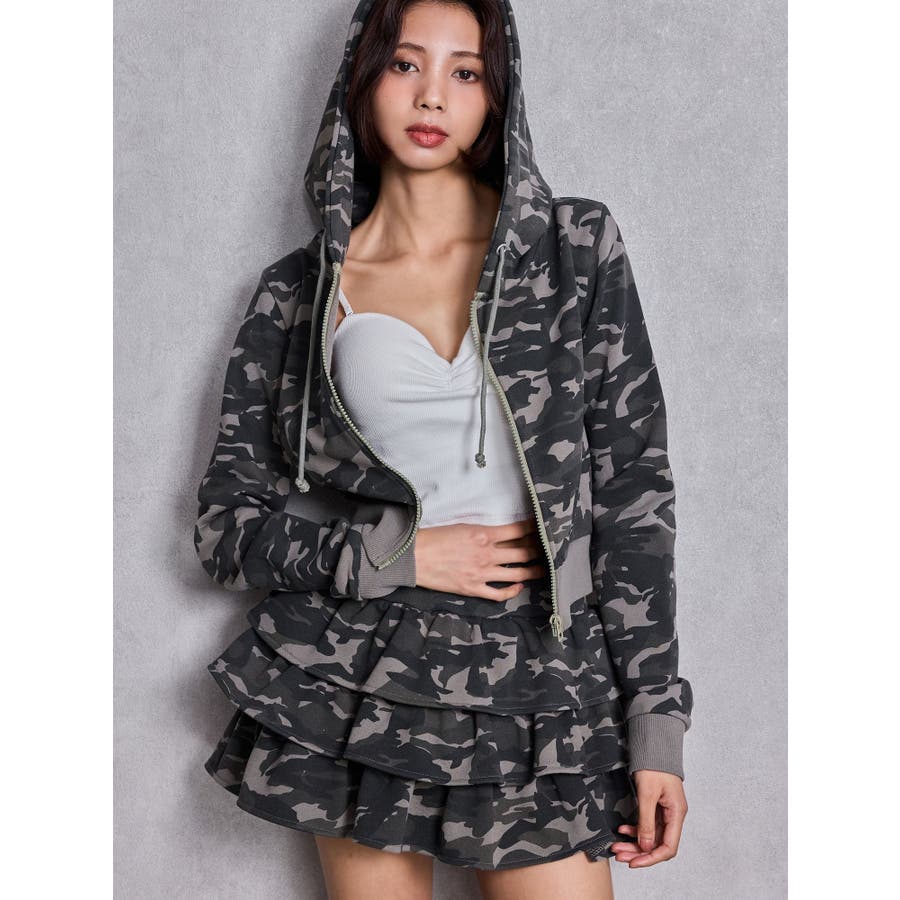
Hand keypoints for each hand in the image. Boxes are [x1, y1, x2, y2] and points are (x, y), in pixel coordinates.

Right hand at [413, 517, 547, 600]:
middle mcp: (487, 554)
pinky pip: (500, 593)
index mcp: (484, 534)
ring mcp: (482, 573)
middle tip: (549, 549)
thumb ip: (484, 531)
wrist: (414, 557)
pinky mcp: (474, 588)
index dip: (534, 529)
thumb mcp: (463, 527)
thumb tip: (504, 533)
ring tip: (543, 568)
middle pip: (524, 552)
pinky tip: (519, 586)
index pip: (518, 530)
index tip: (543, 527)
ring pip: (518, 573)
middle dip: (539, 550)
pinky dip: (513, 590)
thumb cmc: (435, 538)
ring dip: (534, 571)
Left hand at [609, 770, 687, 866]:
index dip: (651, 857)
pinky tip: (622, 830)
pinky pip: (646, 825)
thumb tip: (645, 846)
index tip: (634, 862)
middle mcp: (672, 816)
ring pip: (649, 836)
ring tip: (617, 846)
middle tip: (619, 855)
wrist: (653, 746)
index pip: (668, 847)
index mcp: (676, 814)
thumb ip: (646, 821)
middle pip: (657, 843)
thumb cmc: (654, 765)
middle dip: (638, 851)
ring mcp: (664, 812)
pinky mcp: (656, 807)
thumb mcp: (648, 794)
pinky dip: (634, 829)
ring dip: (634, 842)